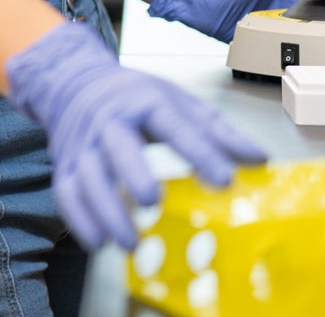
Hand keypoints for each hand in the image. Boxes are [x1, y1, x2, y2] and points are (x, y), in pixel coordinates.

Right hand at [5, 21, 265, 249]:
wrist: (73, 81)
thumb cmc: (133, 96)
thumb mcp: (177, 101)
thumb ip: (217, 131)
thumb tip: (259, 159)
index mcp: (145, 102)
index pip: (173, 125)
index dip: (199, 152)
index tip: (224, 179)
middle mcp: (110, 120)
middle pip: (117, 144)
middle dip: (132, 172)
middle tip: (151, 200)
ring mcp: (83, 143)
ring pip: (87, 175)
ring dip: (105, 210)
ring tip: (129, 243)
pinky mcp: (64, 163)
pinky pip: (65, 192)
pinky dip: (78, 219)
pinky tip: (98, 243)